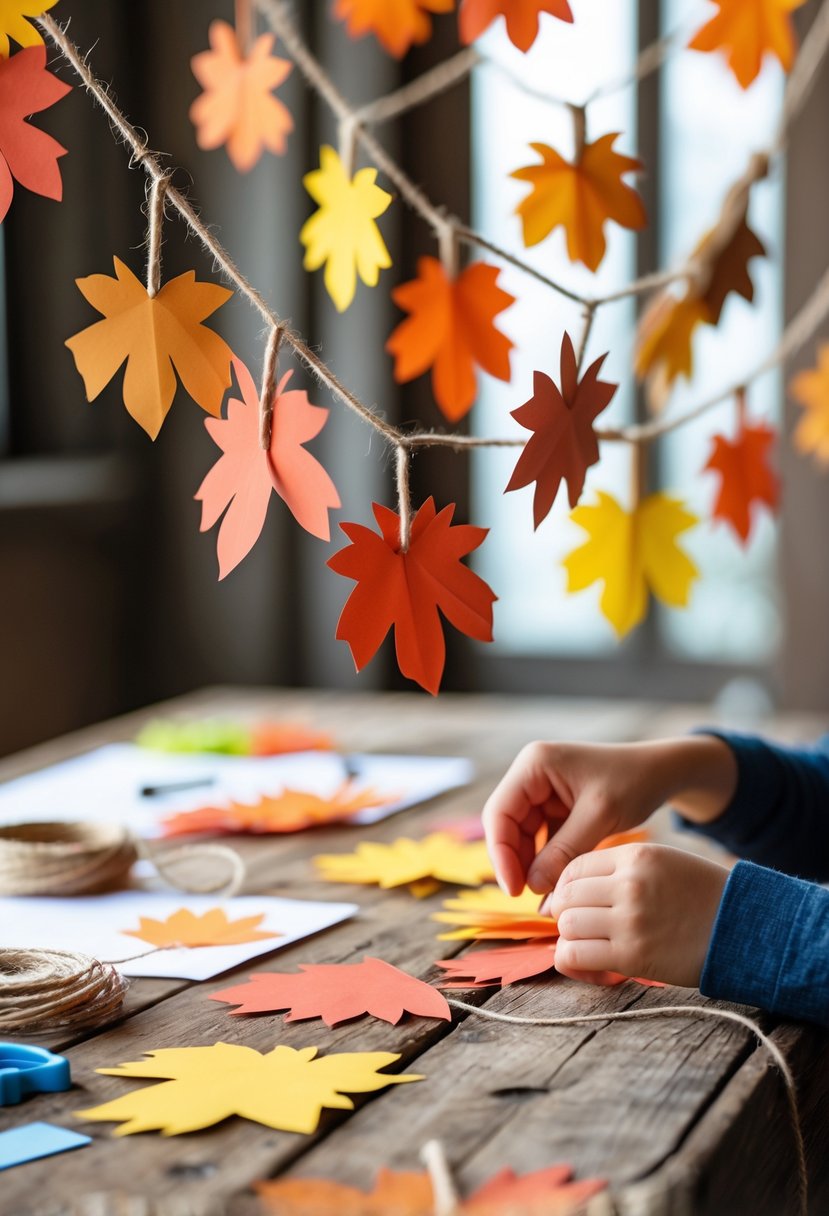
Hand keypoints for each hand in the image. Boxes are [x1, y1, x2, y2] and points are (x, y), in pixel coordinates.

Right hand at [482, 736, 736, 896]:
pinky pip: (541, 838)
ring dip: (530, 864)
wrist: (662, 772)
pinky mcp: (555, 806)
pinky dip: (546, 860)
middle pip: (507, 825)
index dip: (501, 853)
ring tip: (545, 895)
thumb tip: (532, 886)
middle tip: (527, 898)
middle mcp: (532, 774)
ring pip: (522, 835)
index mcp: (535, 764)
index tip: (514, 889)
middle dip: (515, 861)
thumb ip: (565, 851)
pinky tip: (555, 883)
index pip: (500, 812)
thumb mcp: (600, 816)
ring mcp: (542, 790)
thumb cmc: (635, 782)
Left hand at [547, 843, 728, 987]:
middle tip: (578, 925)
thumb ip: (620, 868)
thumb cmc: (702, 896)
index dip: (564, 887)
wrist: (743, 930)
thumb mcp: (663, 862)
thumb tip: (571, 888)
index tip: (570, 902)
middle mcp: (629, 884)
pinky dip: (572, 961)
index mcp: (636, 855)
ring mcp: (629, 920)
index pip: (574, 867)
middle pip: (566, 897)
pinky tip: (587, 963)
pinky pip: (576, 955)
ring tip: (588, 943)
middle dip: (564, 913)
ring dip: (570, 937)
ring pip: (567, 925)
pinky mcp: (632, 956)